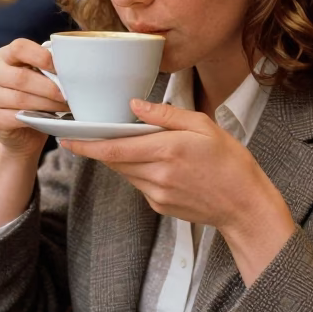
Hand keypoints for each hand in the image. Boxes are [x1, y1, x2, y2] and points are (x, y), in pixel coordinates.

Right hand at [0, 38, 68, 157]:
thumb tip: (71, 66)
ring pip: (20, 98)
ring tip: (64, 106)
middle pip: (21, 77)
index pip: (19, 47)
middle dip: (49, 87)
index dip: (42, 57)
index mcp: (4, 55)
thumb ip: (47, 68)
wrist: (23, 132)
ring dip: (46, 103)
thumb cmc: (36, 97)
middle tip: (68, 95)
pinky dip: (36, 118)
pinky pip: (15, 117)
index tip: (62, 69)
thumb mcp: (40, 77)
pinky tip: (50, 118)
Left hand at [60, 99, 295, 281]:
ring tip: (136, 144)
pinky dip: (140, 171)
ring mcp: (157, 194)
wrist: (245, 205)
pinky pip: (139, 184)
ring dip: (122, 157)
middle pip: (114, 159)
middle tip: (90, 132)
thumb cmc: (230, 162)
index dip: (86, 144)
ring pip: (125, 171)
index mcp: (167, 150)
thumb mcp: (204, 126)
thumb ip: (166, 114)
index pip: (114, 147)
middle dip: (101, 147)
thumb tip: (135, 105)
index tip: (67, 137)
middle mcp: (157, 175)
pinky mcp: (159, 206)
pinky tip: (159, 164)